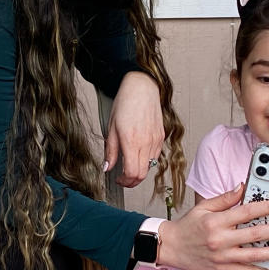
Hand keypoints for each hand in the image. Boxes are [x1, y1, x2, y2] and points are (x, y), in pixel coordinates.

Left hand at [105, 72, 163, 187]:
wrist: (142, 87)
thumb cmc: (126, 103)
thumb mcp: (111, 128)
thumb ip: (110, 151)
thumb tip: (107, 167)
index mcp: (131, 142)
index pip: (132, 173)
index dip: (124, 182)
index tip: (118, 180)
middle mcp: (146, 143)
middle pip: (142, 174)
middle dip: (131, 181)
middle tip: (123, 179)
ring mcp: (156, 140)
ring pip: (150, 166)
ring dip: (139, 170)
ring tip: (129, 164)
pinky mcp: (161, 136)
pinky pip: (155, 155)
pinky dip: (147, 160)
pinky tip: (138, 153)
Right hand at [156, 184, 268, 269]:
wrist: (170, 248)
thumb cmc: (188, 226)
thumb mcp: (203, 207)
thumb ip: (225, 199)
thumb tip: (243, 187)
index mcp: (216, 221)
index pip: (246, 212)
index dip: (266, 207)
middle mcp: (220, 240)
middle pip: (255, 235)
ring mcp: (222, 258)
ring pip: (255, 256)